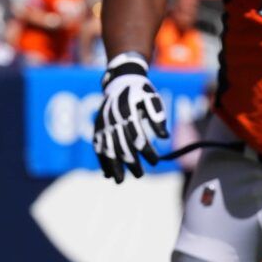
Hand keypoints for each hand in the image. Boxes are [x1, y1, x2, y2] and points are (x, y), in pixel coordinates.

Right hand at [93, 52, 167, 182]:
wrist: (120, 81)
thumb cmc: (141, 92)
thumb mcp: (152, 99)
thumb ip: (158, 116)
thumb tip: (164, 137)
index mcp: (127, 111)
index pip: (137, 136)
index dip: (146, 151)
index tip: (155, 162)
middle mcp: (112, 119)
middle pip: (121, 145)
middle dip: (130, 162)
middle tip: (139, 175)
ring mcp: (103, 124)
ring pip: (106, 148)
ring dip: (113, 166)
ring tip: (119, 181)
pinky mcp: (97, 128)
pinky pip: (97, 147)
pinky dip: (101, 160)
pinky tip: (106, 173)